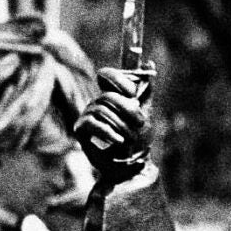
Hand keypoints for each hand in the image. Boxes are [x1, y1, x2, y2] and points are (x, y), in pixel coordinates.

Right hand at [76, 66, 152, 183]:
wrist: (130, 167)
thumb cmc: (138, 140)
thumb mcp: (146, 112)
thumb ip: (147, 89)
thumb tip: (150, 63)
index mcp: (111, 96)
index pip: (106, 75)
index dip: (120, 80)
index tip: (134, 95)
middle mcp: (97, 103)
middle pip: (108, 95)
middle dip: (127, 109)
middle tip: (140, 123)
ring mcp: (87, 115)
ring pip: (102, 110)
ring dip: (120, 125)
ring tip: (129, 139)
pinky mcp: (80, 129)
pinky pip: (93, 123)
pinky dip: (108, 132)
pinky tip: (119, 141)